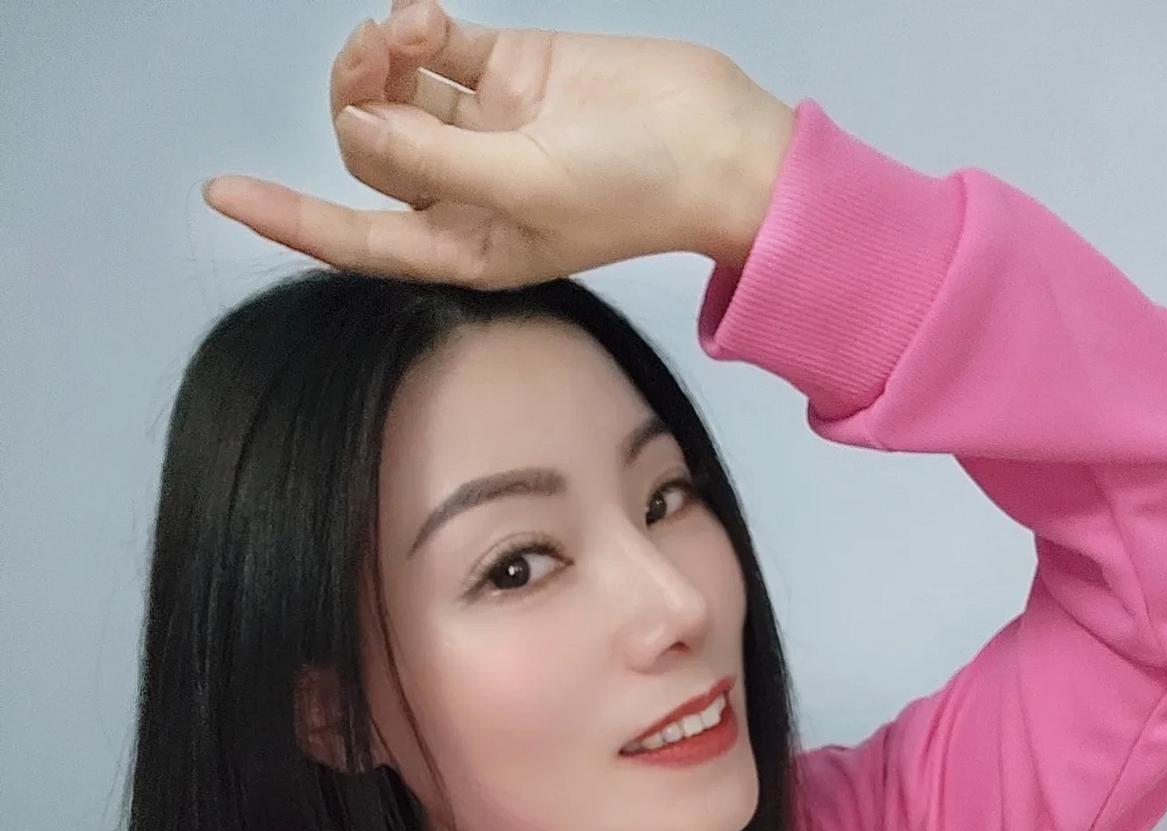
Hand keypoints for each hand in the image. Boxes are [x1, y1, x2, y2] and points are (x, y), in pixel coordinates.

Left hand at [201, 0, 794, 285]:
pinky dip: (416, 27)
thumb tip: (359, 126)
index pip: (354, 234)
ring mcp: (485, 130)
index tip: (222, 191)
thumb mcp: (523, 184)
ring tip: (412, 27)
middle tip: (383, 58)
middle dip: (357, 94)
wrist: (717, 140)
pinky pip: (434, 49)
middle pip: (367, 147)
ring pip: (394, 91)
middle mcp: (466, 191)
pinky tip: (429, 14)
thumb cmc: (640, 188)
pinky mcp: (509, 74)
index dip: (287, 214)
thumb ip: (434, 155)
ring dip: (382, 52)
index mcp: (466, 244)